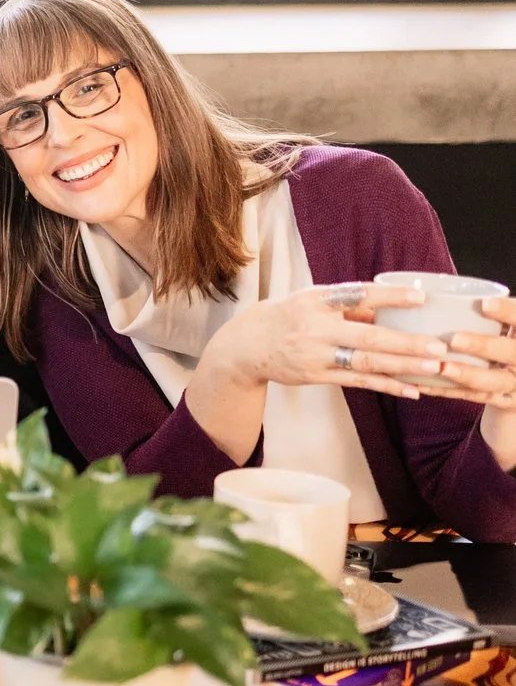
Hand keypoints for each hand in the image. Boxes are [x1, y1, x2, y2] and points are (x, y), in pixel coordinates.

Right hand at [204, 282, 452, 400]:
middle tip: (439, 346)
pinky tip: (411, 390)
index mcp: (316, 300)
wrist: (246, 346)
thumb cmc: (289, 317)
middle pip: (366, 336)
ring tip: (434, 367)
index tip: (421, 297)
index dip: (389, 296)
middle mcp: (315, 328)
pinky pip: (357, 382)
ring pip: (365, 363)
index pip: (357, 295)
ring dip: (402, 366)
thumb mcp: (312, 301)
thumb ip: (351, 305)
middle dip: (405, 343)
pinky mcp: (316, 376)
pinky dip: (386, 386)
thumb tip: (396, 309)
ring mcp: (315, 355)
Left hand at [436, 296, 515, 467]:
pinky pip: (473, 398)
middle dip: (483, 346)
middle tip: (454, 340)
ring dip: (466, 375)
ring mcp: (515, 384)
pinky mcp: (501, 401)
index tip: (484, 304)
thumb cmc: (505, 342)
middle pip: (510, 353)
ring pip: (493, 381)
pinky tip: (422, 384)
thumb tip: (442, 291)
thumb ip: (490, 315)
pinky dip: (447, 391)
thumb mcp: (504, 329)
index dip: (507, 312)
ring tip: (441, 367)